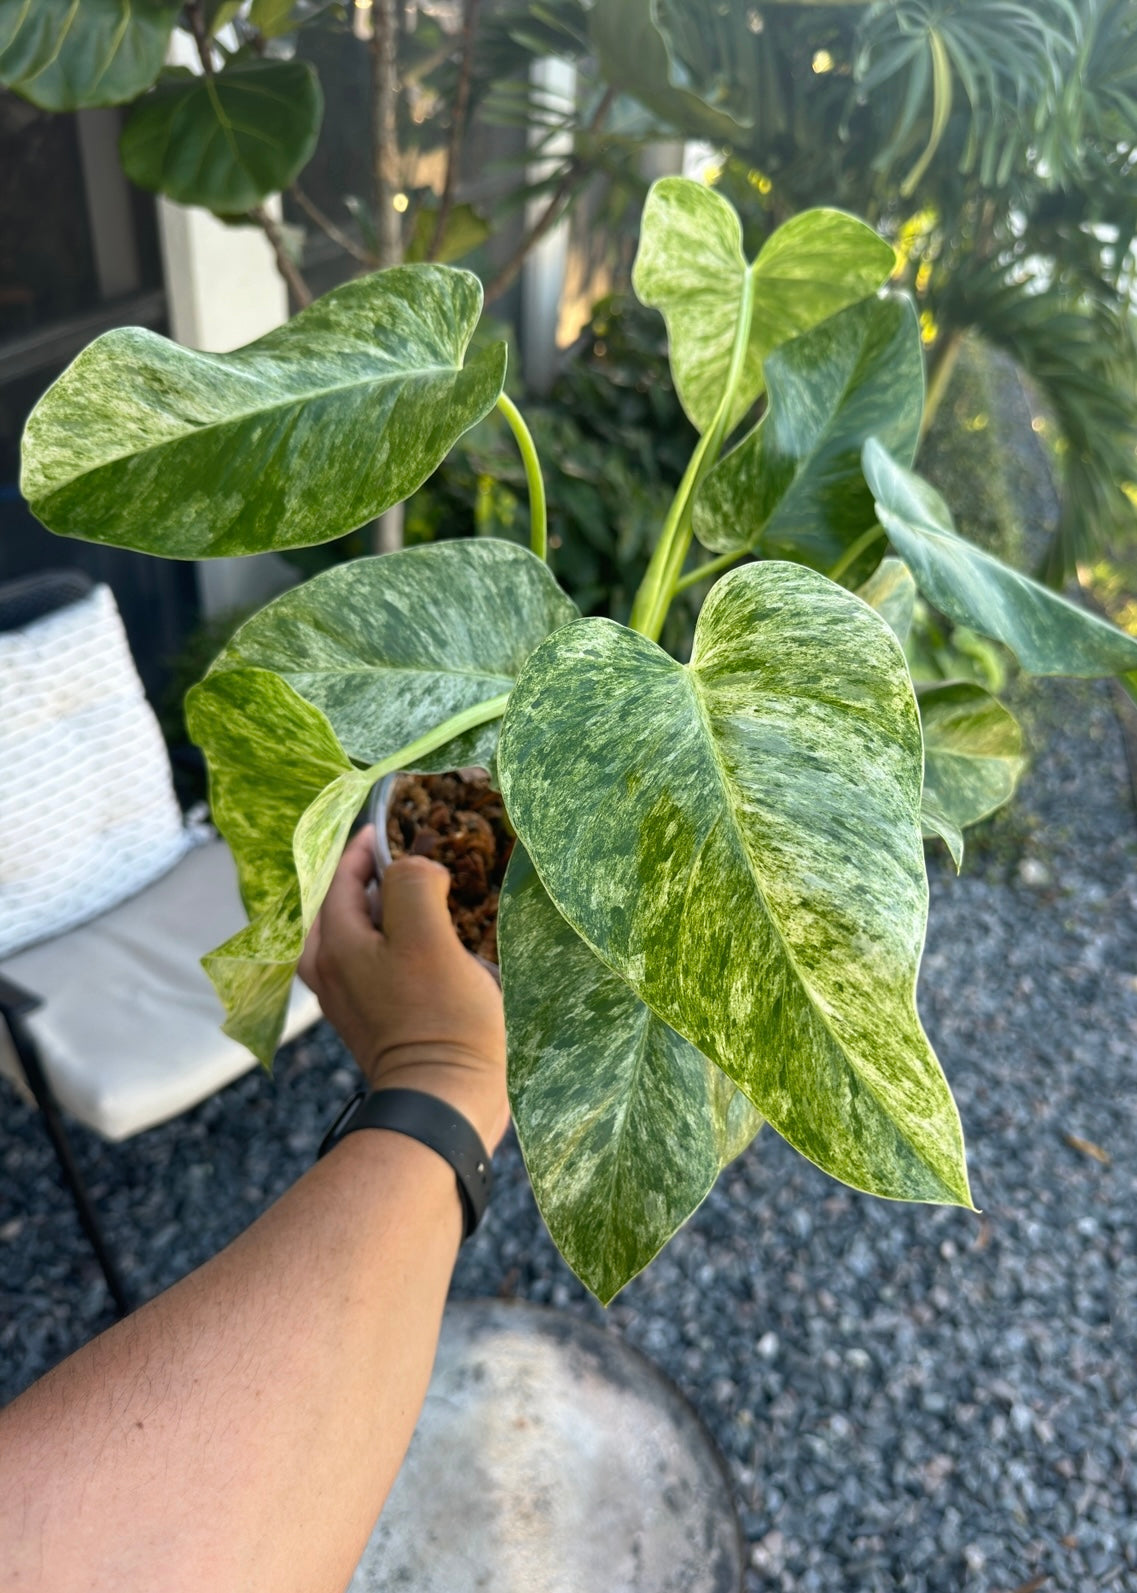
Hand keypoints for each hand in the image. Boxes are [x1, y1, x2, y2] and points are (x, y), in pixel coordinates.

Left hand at [298, 826, 508, 1152]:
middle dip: (369, 876)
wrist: (444, 1104)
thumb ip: (412, 883)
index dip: (366, 845)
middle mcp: (330, 969)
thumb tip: (415, 867)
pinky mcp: (374, 1020)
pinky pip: (374, 963)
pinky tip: (427, 942)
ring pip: (358, 934)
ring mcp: (349, 999)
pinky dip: (392, 942)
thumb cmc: (439, 1018)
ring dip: (383, 909)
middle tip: (408, 858)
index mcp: (334, 943)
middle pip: (340, 904)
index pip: (340, 875)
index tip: (396, 825)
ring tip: (421, 895)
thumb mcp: (427, 937)